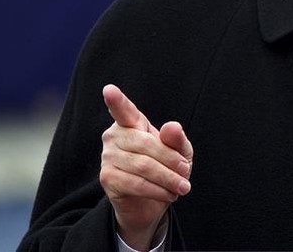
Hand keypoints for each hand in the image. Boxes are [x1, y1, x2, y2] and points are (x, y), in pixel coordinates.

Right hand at [100, 84, 193, 250]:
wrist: (151, 202)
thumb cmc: (165, 167)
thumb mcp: (180, 152)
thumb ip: (177, 139)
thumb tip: (171, 127)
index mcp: (131, 122)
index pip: (123, 110)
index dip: (116, 100)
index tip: (109, 90)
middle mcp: (114, 135)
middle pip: (146, 144)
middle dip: (171, 160)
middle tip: (185, 171)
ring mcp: (108, 156)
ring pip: (143, 166)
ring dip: (168, 179)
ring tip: (182, 186)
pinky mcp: (107, 178)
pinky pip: (137, 184)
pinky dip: (158, 191)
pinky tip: (169, 194)